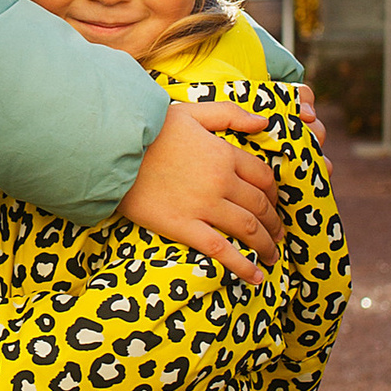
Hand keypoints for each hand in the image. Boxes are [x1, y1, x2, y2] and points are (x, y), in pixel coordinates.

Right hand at [116, 101, 279, 281]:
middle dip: (275, 222)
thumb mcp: (191, 112)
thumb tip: (264, 122)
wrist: (112, 149)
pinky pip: (221, 251)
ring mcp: (204, 205)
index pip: (263, 177)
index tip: (274, 203)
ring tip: (273, 254)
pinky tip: (255, 277)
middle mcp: (221, 181)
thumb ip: (229, 114)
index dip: (274, 192)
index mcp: (224, 153)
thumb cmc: (149, 129)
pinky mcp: (184, 227)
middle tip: (279, 233)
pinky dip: (243, 266)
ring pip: (248, 229)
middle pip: (260, 205)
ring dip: (266, 244)